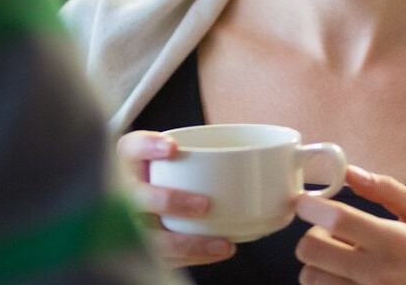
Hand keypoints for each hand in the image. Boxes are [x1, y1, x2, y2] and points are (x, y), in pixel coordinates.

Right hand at [116, 130, 235, 266]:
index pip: (131, 148)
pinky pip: (163, 257)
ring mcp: (128, 223)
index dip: (148, 147)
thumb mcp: (179, 155)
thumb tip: (281, 171)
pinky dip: (193, 256)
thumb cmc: (171, 172)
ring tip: (220, 243)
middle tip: (204, 204)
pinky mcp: (140, 246)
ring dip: (185, 242)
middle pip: (136, 197)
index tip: (173, 148)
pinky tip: (218, 249)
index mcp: (131, 160)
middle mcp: (123, 191)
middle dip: (169, 201)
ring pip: (148, 238)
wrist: (141, 201)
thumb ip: (215, 156)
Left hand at [294, 165, 405, 284]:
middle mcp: (376, 272)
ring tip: (339, 260)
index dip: (311, 206)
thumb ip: (388, 189)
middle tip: (328, 235)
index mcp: (394, 241)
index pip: (338, 219)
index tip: (306, 201)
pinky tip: (344, 277)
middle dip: (312, 236)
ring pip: (310, 275)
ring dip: (317, 264)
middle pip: (312, 249)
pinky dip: (325, 282)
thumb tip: (349, 172)